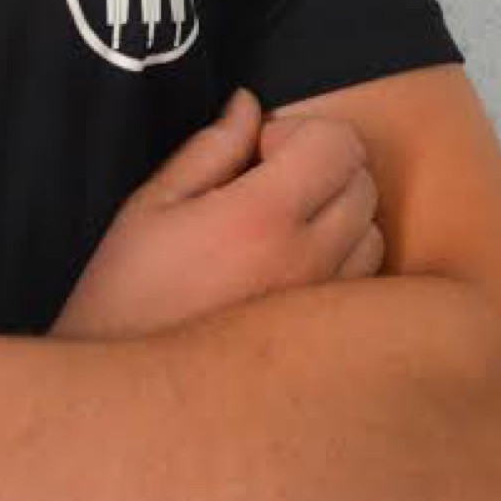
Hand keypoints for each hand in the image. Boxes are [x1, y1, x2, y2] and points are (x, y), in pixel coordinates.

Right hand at [50, 87, 383, 341]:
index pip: (338, 143)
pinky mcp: (329, 342)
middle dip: (323, 167)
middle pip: (363, 181)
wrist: (131, 395)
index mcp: (262, 216)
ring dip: (339, 215)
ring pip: (374, 232)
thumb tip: (249, 106)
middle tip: (266, 184)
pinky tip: (291, 269)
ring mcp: (325, 306)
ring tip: (282, 228)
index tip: (258, 151)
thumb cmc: (126, 291)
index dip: (300, 131)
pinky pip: (365, 282)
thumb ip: (211, 148)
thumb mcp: (151, 205)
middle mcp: (309, 260)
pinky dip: (343, 260)